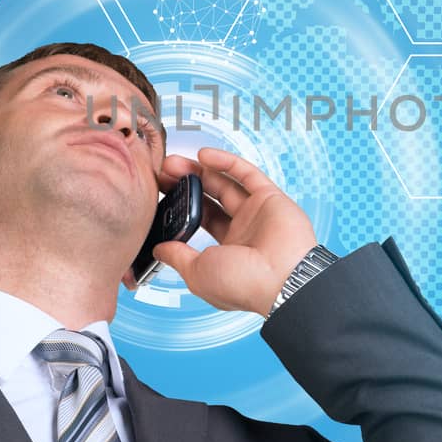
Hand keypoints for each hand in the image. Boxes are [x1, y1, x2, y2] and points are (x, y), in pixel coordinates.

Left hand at [151, 146, 315, 316]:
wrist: (283, 280)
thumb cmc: (242, 285)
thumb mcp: (197, 273)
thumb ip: (178, 257)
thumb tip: (159, 249)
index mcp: (226, 252)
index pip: (199, 223)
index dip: (179, 208)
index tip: (158, 195)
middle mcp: (242, 231)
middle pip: (209, 199)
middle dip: (184, 185)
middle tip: (163, 172)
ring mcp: (256, 213)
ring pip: (224, 184)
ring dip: (199, 171)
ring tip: (173, 162)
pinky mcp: (270, 198)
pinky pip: (247, 174)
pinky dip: (226, 162)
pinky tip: (203, 155)